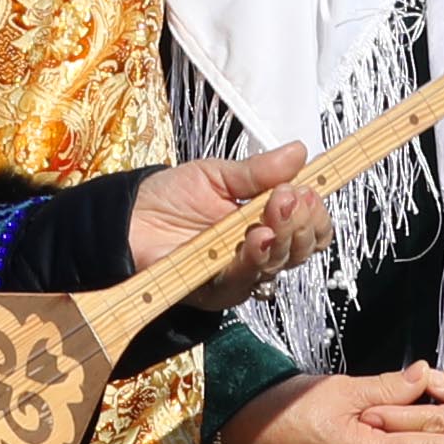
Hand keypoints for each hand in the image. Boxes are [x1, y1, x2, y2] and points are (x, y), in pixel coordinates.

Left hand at [127, 141, 326, 294]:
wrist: (127, 218)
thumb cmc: (170, 197)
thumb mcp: (217, 174)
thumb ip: (259, 171)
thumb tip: (300, 152)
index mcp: (265, 221)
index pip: (308, 226)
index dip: (315, 212)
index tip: (307, 190)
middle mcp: (259, 251)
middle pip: (300, 247)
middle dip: (301, 221)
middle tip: (288, 197)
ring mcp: (239, 273)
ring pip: (278, 263)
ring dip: (283, 236)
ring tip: (275, 211)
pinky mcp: (215, 291)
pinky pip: (244, 281)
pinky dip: (255, 259)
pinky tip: (258, 238)